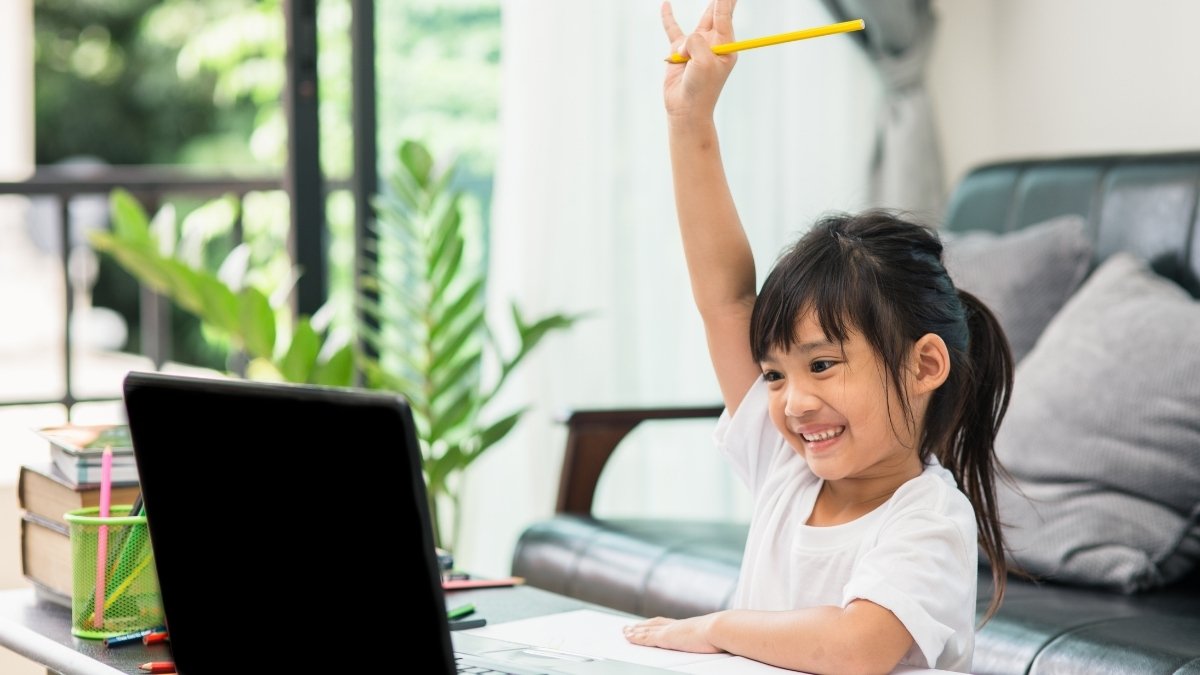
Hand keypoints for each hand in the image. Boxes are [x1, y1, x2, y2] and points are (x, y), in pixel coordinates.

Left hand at [623, 614, 722, 653]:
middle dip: (641, 626)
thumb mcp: (716, 636)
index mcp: (688, 625)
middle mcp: (677, 625)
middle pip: (653, 624)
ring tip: (624, 631)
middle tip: (629, 626)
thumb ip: (712, 638)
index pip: (667, 623)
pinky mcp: (666, 638)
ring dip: (634, 630)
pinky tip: (628, 637)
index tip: (648, 623)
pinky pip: (646, 637)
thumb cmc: (723, 634)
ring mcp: (670, 631)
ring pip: (646, 630)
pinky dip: (636, 637)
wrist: (721, 628)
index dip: (656, 623)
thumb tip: (720, 643)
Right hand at [661, 0, 738, 120]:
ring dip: (705, 12)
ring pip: (698, 23)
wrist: (686, 109)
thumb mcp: (704, 62)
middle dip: (721, 0)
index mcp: (726, 47)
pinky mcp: (679, 51)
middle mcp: (713, 44)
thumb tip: (683, 43)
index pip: (725, 16)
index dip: (725, 0)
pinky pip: (673, 29)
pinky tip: (666, 5)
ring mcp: (696, 46)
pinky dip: (668, 17)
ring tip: (710, 14)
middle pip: (717, 14)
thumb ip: (696, 42)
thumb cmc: (701, 89)